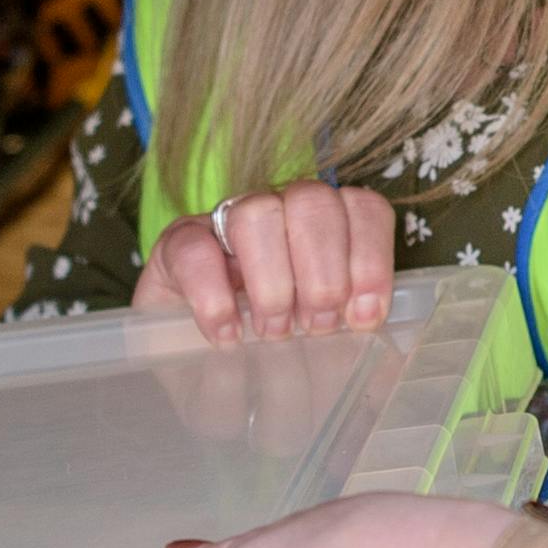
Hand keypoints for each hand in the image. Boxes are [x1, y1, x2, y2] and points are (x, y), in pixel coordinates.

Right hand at [141, 179, 396, 341]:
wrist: (185, 344)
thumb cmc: (265, 338)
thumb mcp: (312, 331)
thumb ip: (344, 324)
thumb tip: (370, 336)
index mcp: (324, 223)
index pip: (362, 208)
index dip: (370, 258)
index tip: (363, 315)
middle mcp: (279, 209)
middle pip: (313, 203)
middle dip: (323, 273)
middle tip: (317, 326)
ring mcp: (225, 220)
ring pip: (258, 214)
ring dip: (274, 282)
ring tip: (275, 331)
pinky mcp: (177, 243)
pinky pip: (197, 249)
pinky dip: (216, 297)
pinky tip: (229, 335)